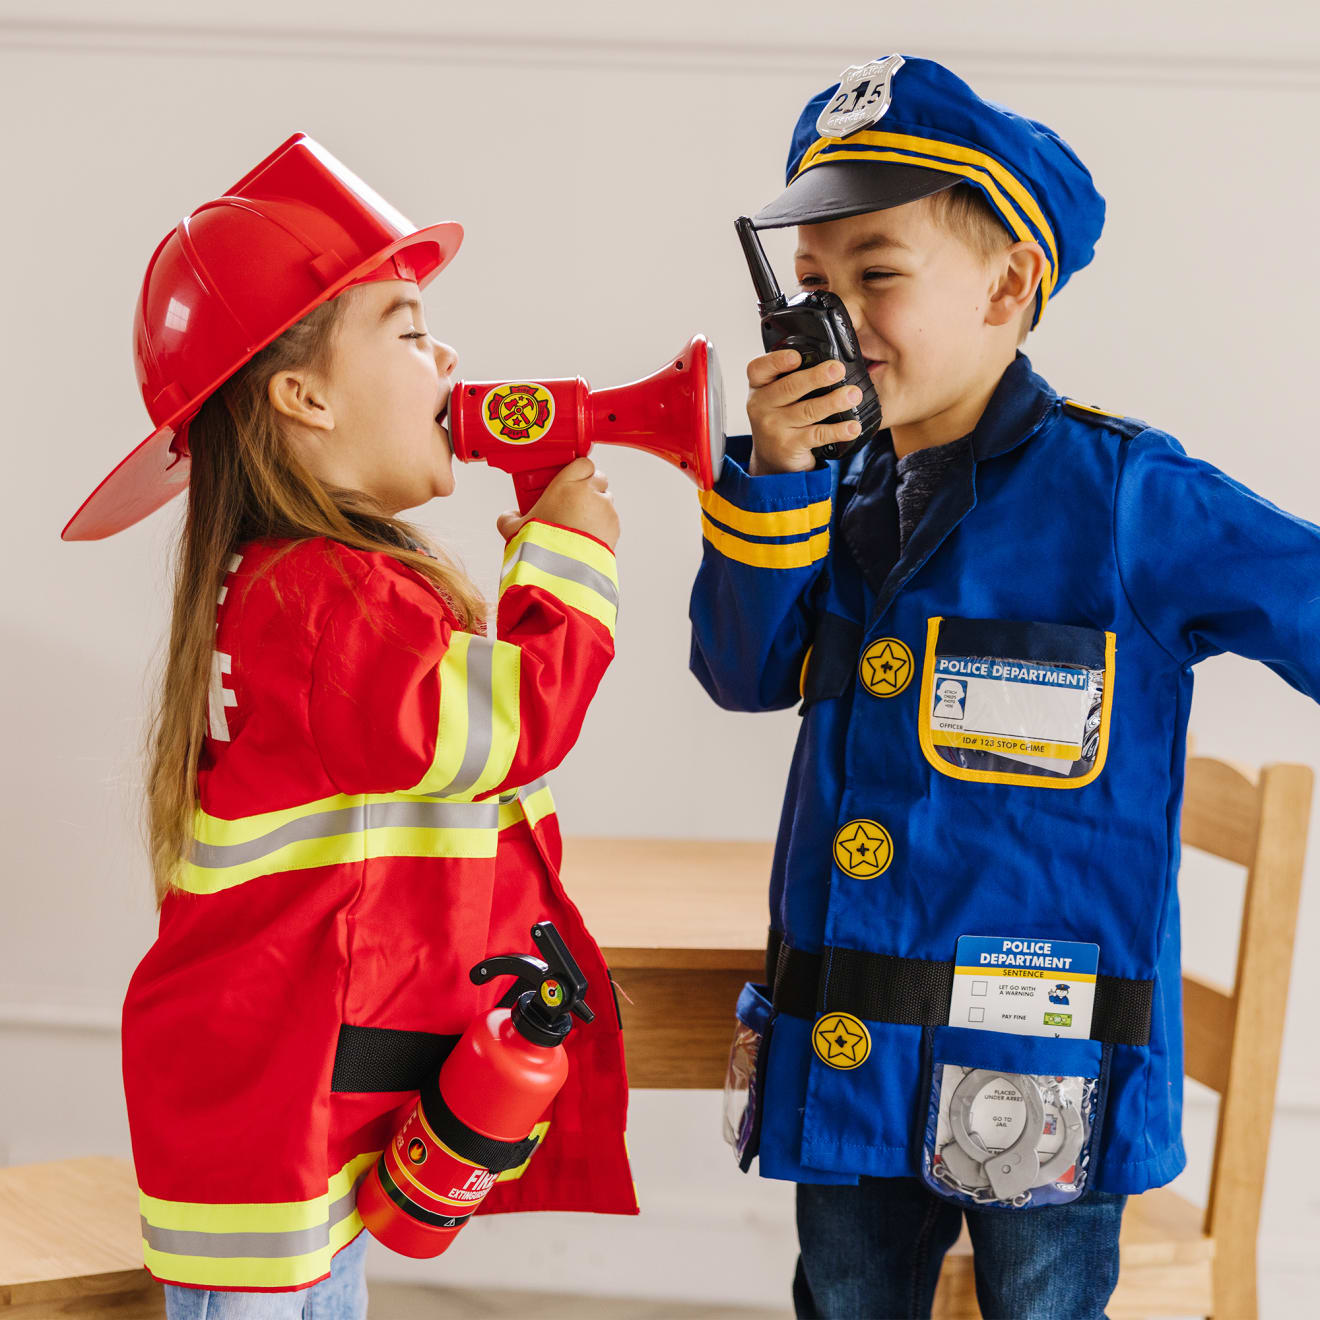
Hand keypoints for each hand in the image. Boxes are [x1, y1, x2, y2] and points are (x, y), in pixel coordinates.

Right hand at [495, 456, 619, 549]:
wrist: (563, 572)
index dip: (577, 471)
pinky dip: (602, 526)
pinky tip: (586, 539)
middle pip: (598, 479)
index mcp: (567, 485)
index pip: (582, 463)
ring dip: (596, 507)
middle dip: (588, 487)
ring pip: (606, 500)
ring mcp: (605, 510)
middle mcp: (590, 493)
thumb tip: (508, 517)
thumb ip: (509, 518)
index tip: (568, 481)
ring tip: (579, 525)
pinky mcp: (615, 529)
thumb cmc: (541, 546)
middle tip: (573, 501)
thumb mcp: (514, 530)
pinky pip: (610, 521)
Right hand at [746, 349, 862, 474]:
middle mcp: (761, 406)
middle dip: (816, 377)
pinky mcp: (789, 446)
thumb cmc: (779, 419)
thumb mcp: (774, 396)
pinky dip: (838, 431)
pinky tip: (852, 426)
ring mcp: (774, 428)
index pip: (759, 368)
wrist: (772, 460)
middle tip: (838, 369)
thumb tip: (829, 363)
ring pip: (808, 411)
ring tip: (853, 395)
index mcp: (759, 387)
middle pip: (790, 387)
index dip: (777, 360)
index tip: (796, 356)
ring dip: (833, 402)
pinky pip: (817, 435)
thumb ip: (789, 378)